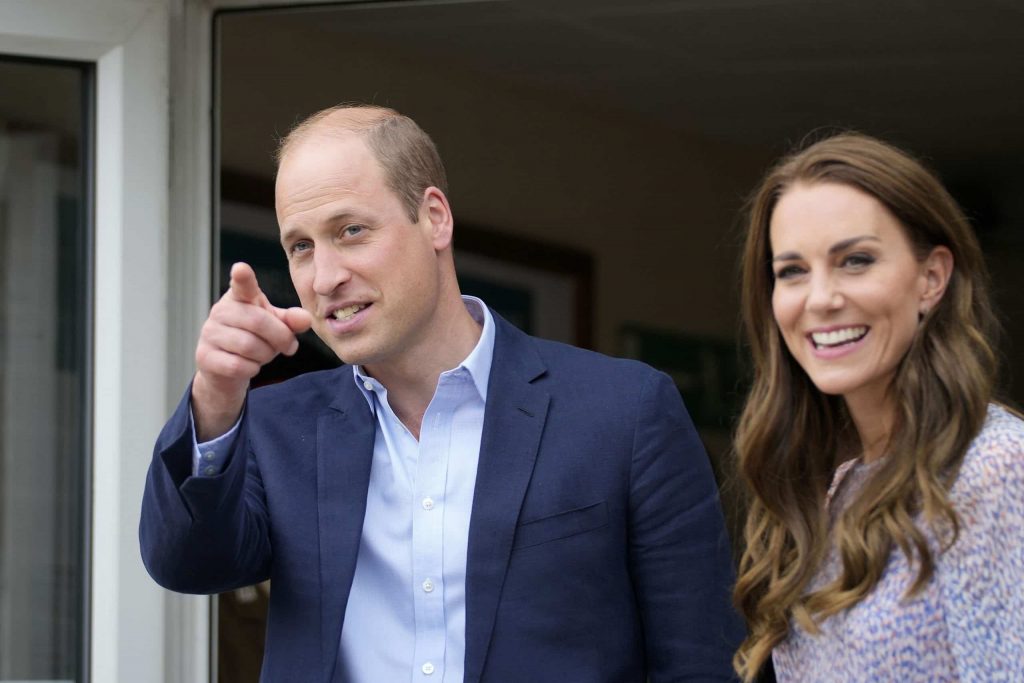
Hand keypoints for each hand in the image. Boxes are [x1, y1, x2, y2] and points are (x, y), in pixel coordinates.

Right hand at [192, 262, 311, 439]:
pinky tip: (249, 366)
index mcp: (240, 297)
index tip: (241, 269)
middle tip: (289, 346)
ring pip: (249, 346)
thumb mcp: (277, 326)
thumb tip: (305, 319)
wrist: (226, 368)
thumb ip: (292, 320)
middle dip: (281, 338)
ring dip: (266, 355)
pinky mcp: (204, 356)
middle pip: (259, 322)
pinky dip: (252, 369)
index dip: (242, 277)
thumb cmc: (255, 339)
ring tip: (264, 354)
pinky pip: (237, 365)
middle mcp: (221, 310)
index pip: (242, 285)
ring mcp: (209, 333)